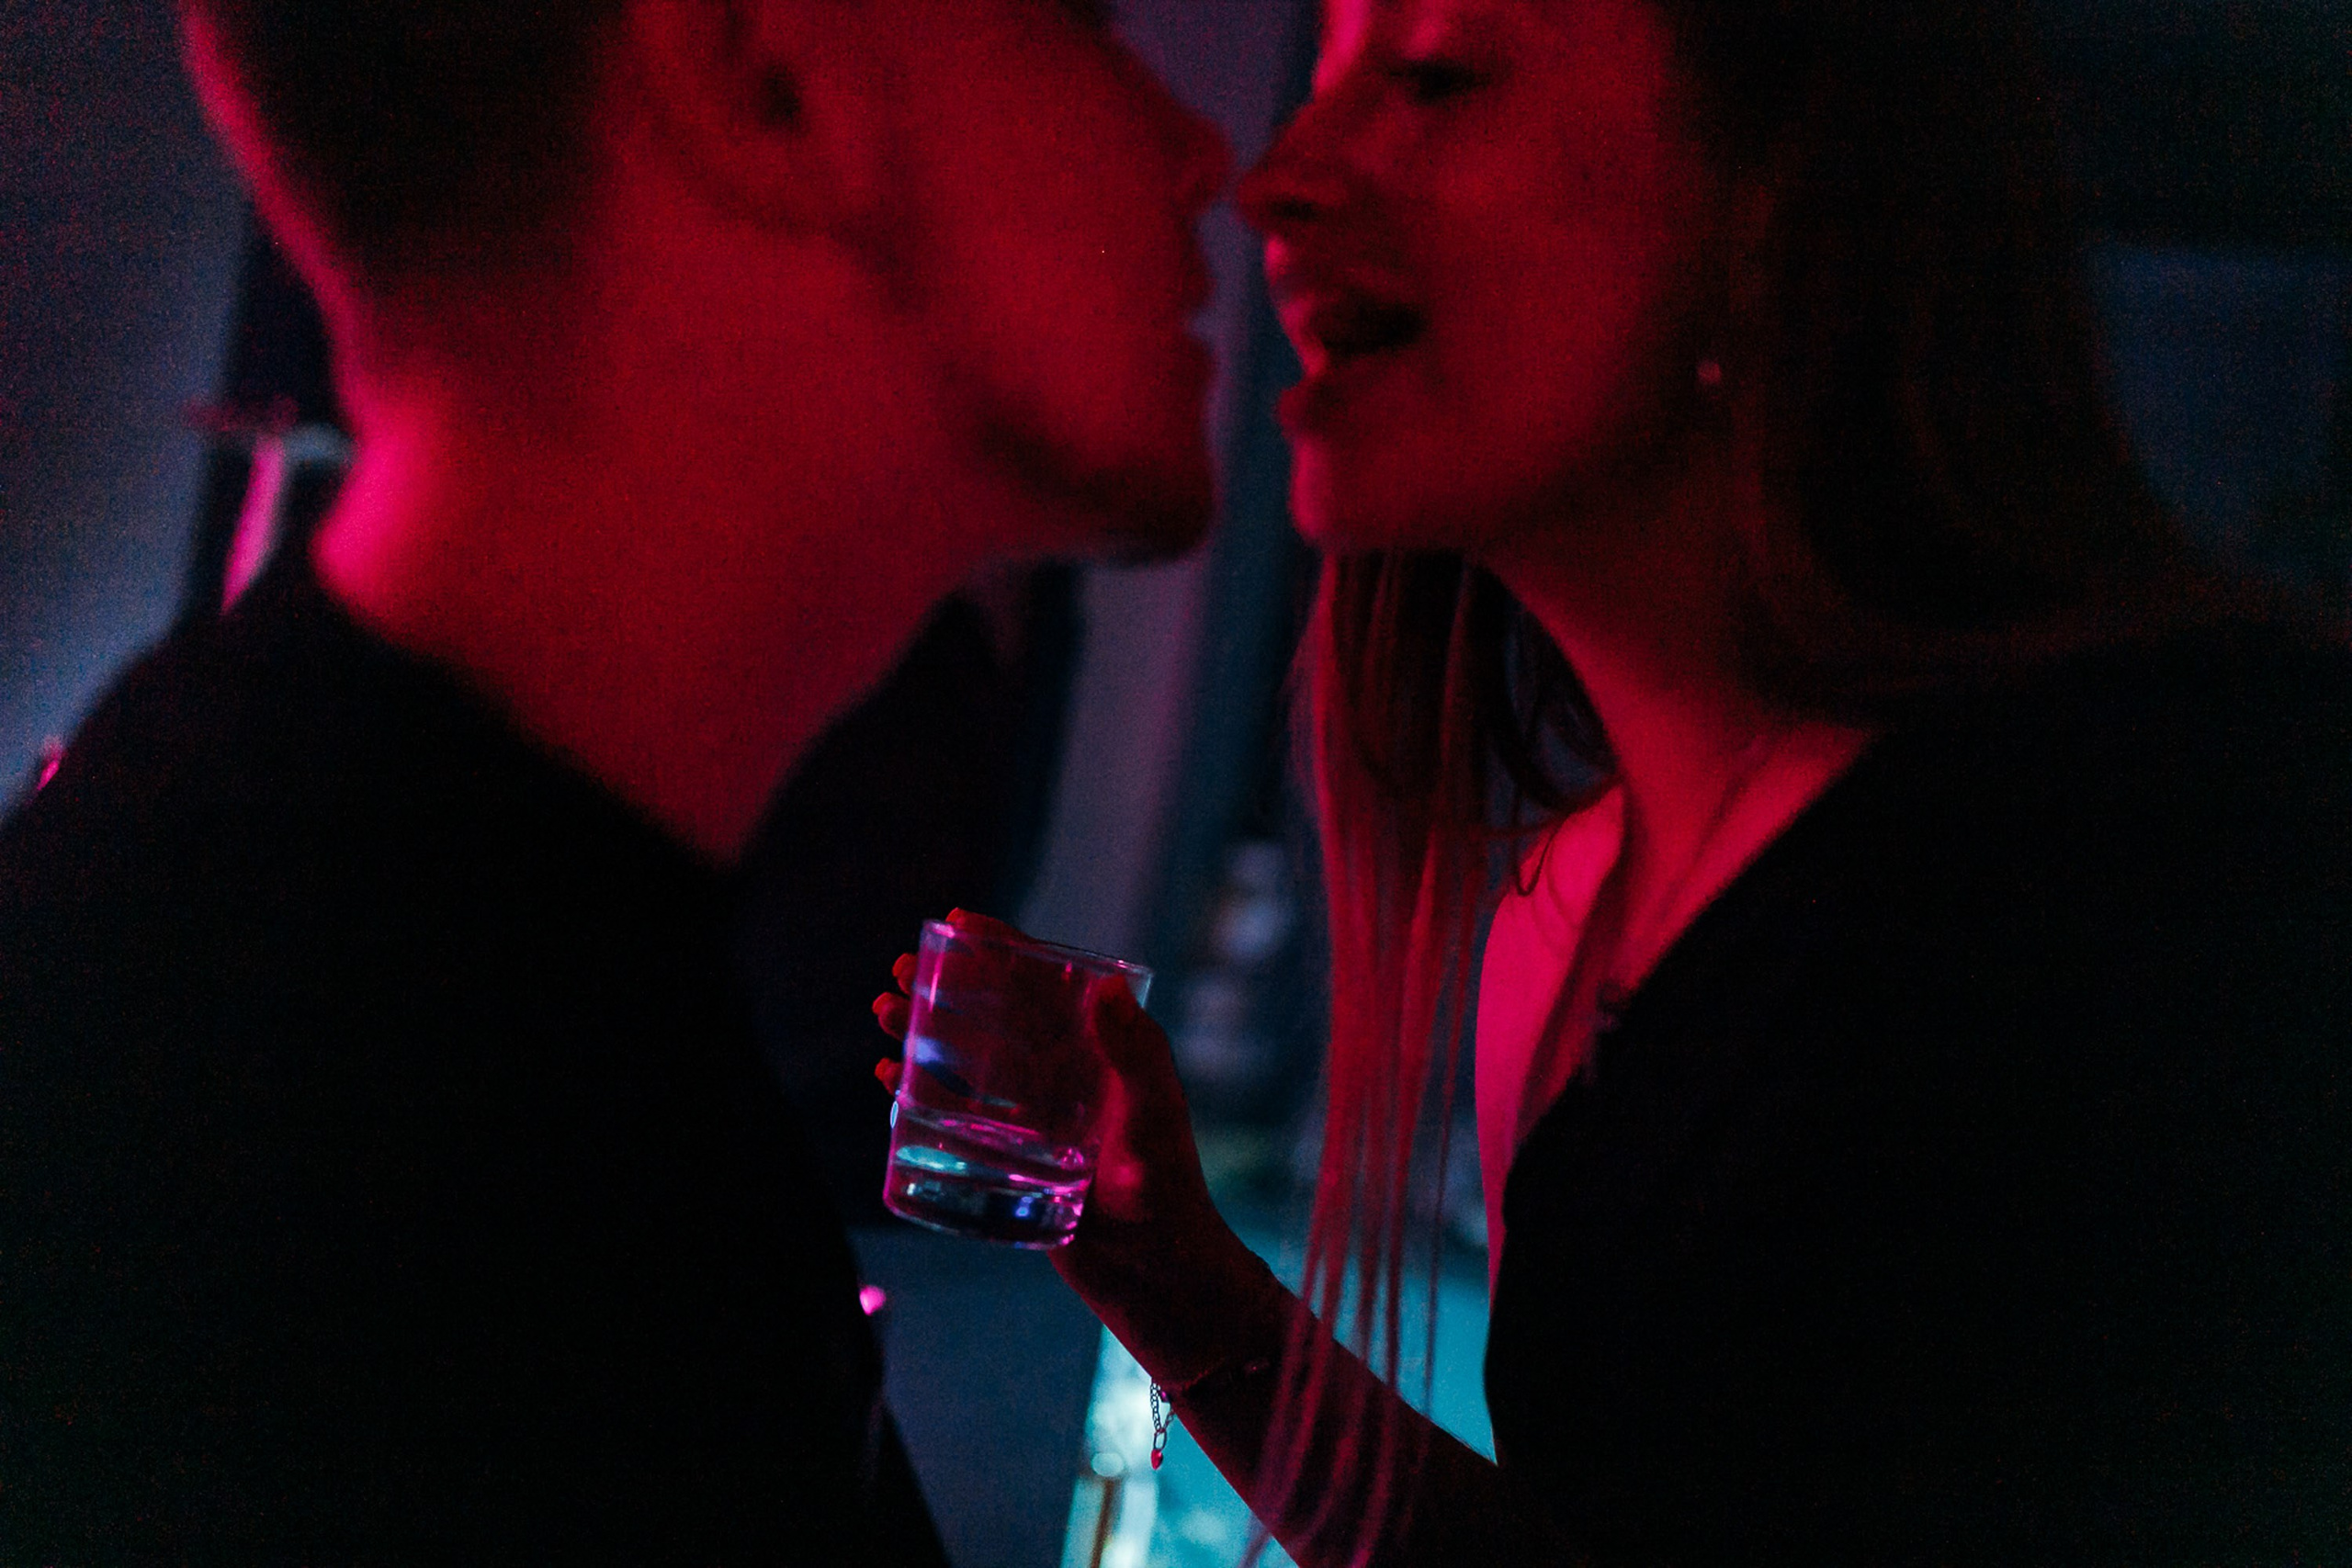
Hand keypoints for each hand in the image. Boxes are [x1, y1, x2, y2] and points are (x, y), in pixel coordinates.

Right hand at [871, 912, 1275, 1382]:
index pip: (1045, 987)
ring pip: (969, 1063)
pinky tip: (889, 1081)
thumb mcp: (1155, 1115)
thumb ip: (1135, 1054)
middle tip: (898, 970)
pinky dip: (922, 1096)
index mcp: (1099, 1053)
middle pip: (995, 1018)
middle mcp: (1064, 1079)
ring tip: (883, 1013)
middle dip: (947, 987)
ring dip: (925, 1035)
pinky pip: (959, 1119)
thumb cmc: (1170, 1191)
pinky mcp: (1011, 1163)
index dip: (1003, 950)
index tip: (958, 923)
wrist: (1157, 1277)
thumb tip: (1106, 984)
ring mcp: (1034, 1120)